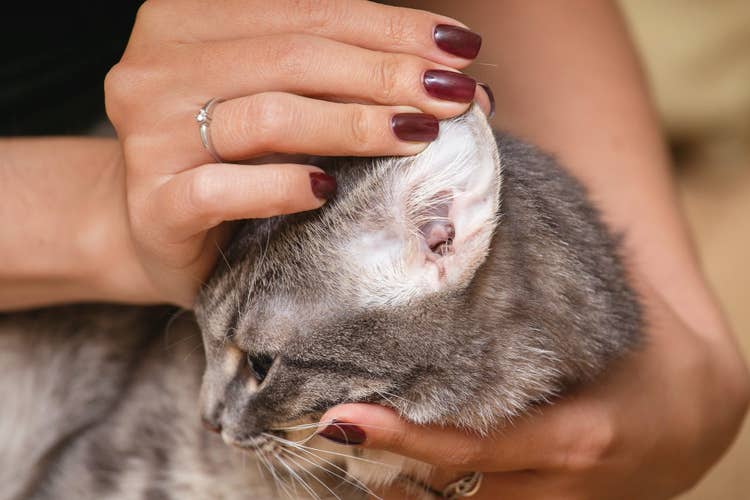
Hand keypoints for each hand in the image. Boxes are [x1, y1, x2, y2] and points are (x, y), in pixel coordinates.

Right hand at [104, 0, 485, 306]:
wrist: (156, 230)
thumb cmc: (231, 160)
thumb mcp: (278, 99)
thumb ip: (339, 77)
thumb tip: (452, 78)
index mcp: (188, 21)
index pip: (306, 12)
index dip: (391, 28)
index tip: (460, 49)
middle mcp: (158, 67)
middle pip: (292, 57)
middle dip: (386, 74)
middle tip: (452, 97)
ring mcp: (150, 137)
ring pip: (266, 116)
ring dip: (353, 125)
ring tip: (417, 136)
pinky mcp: (153, 204)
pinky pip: (221, 188)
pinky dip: (282, 186)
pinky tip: (327, 191)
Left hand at [317, 279, 749, 498]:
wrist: (694, 419)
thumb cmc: (648, 357)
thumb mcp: (609, 319)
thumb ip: (548, 290)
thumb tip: (478, 227)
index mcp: (573, 438)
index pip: (471, 448)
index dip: (403, 438)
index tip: (339, 420)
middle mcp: (553, 489)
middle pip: (446, 489)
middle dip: (382, 463)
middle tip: (321, 419)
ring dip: (395, 479)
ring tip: (342, 433)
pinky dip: (423, 485)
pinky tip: (386, 454)